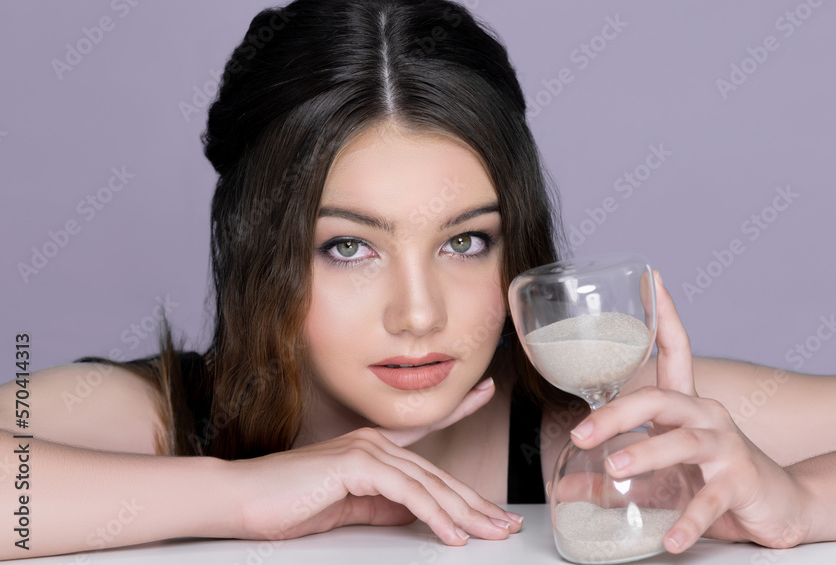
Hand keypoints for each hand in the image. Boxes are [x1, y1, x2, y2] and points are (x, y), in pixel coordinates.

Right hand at [229, 378, 520, 545]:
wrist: (239, 500)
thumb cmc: (283, 504)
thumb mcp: (345, 507)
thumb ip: (380, 505)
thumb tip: (411, 514)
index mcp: (371, 447)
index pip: (424, 431)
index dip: (457, 412)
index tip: (484, 392)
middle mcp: (374, 442)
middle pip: (436, 475)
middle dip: (475, 502)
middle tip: (505, 522)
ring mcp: (366, 450)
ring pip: (428, 485)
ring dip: (463, 513)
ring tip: (489, 533)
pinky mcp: (356, 465)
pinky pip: (407, 493)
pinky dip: (433, 514)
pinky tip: (451, 532)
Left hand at [568, 270, 812, 552]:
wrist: (783, 508)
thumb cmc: (715, 482)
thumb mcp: (659, 480)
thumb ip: (610, 482)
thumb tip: (562, 486)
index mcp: (687, 406)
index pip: (676, 351)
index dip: (665, 316)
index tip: (652, 280)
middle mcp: (707, 417)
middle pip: (660, 399)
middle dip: (617, 414)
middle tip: (582, 433)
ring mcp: (726, 448)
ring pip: (683, 442)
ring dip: (647, 454)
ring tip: (616, 466)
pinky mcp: (741, 483)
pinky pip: (709, 500)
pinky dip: (687, 520)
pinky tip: (669, 539)